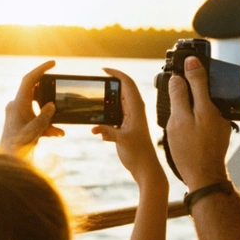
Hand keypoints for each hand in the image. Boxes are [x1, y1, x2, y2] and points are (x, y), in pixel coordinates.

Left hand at [0, 60, 63, 156]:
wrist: (8, 160)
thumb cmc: (17, 147)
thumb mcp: (34, 131)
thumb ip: (44, 117)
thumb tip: (52, 105)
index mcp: (17, 104)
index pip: (29, 80)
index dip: (41, 69)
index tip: (53, 63)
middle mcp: (16, 106)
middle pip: (35, 92)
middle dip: (50, 96)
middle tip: (60, 92)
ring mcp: (19, 114)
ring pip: (38, 107)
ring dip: (50, 116)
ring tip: (59, 129)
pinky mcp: (22, 123)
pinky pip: (36, 118)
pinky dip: (47, 125)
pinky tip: (58, 134)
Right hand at [92, 69, 165, 187]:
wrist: (146, 169)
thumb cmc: (139, 155)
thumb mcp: (122, 141)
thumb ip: (108, 132)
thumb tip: (94, 128)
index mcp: (136, 109)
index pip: (127, 83)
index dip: (116, 73)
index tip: (103, 70)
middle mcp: (134, 111)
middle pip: (122, 89)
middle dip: (109, 84)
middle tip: (95, 84)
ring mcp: (130, 118)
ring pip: (117, 102)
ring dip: (106, 100)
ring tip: (93, 102)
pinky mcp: (126, 127)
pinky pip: (113, 114)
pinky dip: (104, 115)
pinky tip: (97, 126)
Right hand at [165, 56, 231, 188]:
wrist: (205, 177)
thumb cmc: (190, 152)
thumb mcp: (178, 121)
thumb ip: (179, 96)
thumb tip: (179, 76)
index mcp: (208, 106)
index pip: (199, 76)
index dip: (190, 65)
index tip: (186, 56)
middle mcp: (217, 111)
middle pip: (203, 88)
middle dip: (191, 82)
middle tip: (179, 76)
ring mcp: (220, 122)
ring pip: (205, 103)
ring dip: (193, 98)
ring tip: (179, 99)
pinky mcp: (219, 132)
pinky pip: (206, 115)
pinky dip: (197, 113)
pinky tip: (187, 121)